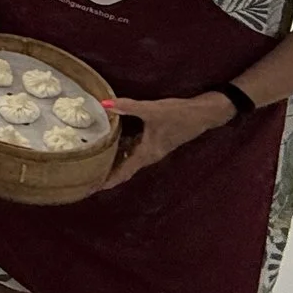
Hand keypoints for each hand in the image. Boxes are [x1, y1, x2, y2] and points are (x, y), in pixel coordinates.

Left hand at [99, 92, 234, 189]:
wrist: (205, 113)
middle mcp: (149, 155)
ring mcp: (153, 148)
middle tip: (87, 174)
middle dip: (108, 173)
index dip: (108, 180)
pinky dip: (122, 148)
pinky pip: (135, 148)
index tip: (92, 188)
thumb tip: (105, 103)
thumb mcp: (153, 110)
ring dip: (114, 161)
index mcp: (147, 153)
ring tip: (94, 160)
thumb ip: (129, 107)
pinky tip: (112, 139)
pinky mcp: (156, 139)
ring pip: (129, 158)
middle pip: (125, 168)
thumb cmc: (180, 115)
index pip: (124, 172)